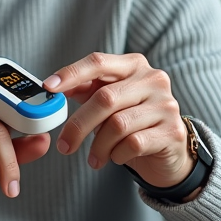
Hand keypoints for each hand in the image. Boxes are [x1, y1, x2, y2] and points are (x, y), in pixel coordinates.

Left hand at [44, 53, 193, 189]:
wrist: (169, 150)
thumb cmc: (133, 121)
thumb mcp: (109, 101)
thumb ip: (86, 89)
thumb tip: (54, 87)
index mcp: (134, 65)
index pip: (98, 62)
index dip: (71, 73)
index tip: (48, 88)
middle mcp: (153, 79)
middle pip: (105, 98)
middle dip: (79, 125)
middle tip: (65, 146)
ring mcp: (166, 105)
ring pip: (118, 125)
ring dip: (99, 146)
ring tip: (95, 158)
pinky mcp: (171, 132)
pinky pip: (133, 143)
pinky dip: (117, 154)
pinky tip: (116, 157)